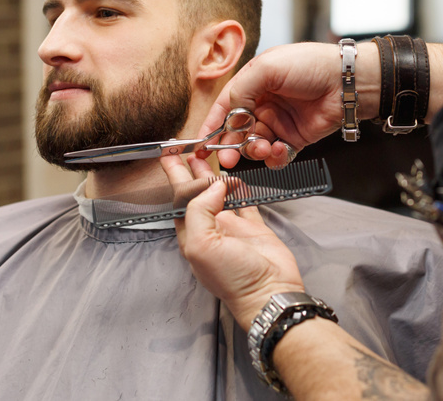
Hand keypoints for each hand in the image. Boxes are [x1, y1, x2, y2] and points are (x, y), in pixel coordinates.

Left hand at [162, 154, 305, 326]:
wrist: (270, 291)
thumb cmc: (233, 278)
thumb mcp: (202, 246)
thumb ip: (200, 211)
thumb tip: (213, 186)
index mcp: (192, 235)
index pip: (179, 200)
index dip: (176, 178)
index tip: (172, 157)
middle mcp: (210, 229)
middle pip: (196, 194)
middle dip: (189, 171)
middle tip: (183, 149)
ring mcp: (232, 228)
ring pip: (220, 194)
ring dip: (214, 176)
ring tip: (209, 157)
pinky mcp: (253, 227)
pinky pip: (245, 203)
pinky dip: (242, 190)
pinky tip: (238, 179)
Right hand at [196, 42, 376, 167]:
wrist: (346, 82)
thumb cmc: (311, 65)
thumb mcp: (267, 67)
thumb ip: (242, 90)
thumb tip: (229, 114)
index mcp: (253, 83)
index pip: (224, 106)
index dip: (210, 125)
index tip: (199, 145)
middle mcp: (263, 103)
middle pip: (236, 130)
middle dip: (229, 145)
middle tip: (227, 158)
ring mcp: (279, 122)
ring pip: (254, 145)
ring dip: (253, 150)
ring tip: (261, 147)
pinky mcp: (294, 138)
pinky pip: (276, 155)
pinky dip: (273, 157)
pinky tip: (277, 150)